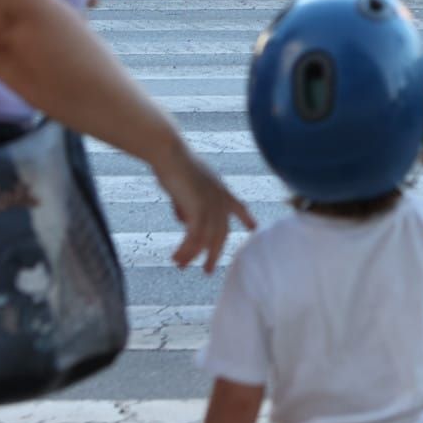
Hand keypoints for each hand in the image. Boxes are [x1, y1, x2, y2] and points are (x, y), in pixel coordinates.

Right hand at [149, 145, 255, 272]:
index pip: (238, 206)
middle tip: (208, 270)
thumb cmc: (174, 165)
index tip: (253, 228)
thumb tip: (184, 221)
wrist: (169, 152)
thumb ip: (187, 204)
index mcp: (220, 190)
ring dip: (192, 255)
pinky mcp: (199, 208)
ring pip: (207, 239)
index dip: (246, 217)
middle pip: (222, 233)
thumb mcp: (185, 187)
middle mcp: (220, 198)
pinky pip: (194, 237)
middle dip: (215, 253)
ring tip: (183, 267)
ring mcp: (211, 204)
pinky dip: (185, 250)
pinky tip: (176, 258)